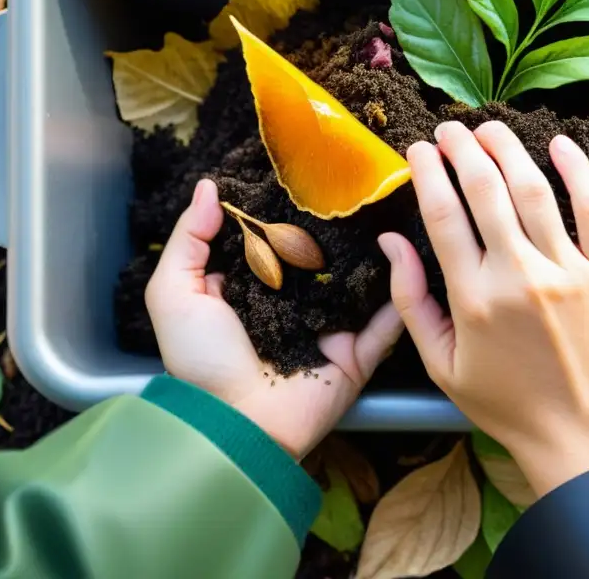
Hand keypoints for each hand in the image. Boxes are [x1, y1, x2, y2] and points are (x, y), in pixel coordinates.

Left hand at [146, 179, 402, 459]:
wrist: (236, 423)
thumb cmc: (201, 360)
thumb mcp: (175, 294)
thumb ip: (189, 239)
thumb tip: (209, 186)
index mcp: (253, 287)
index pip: (276, 238)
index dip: (288, 206)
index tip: (309, 166)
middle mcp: (295, 302)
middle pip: (324, 255)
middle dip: (340, 222)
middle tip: (362, 180)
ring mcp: (329, 327)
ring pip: (362, 282)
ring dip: (379, 251)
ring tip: (397, 207)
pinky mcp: (357, 352)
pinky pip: (387, 321)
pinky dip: (403, 291)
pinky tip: (413, 254)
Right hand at [379, 121, 588, 496]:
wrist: (588, 437)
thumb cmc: (509, 405)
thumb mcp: (443, 365)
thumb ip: (411, 301)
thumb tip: (391, 242)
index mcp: (473, 298)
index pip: (442, 214)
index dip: (428, 172)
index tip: (420, 149)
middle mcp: (519, 276)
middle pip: (485, 189)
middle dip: (462, 148)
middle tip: (450, 130)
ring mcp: (569, 272)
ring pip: (534, 190)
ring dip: (508, 149)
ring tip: (490, 128)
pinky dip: (577, 171)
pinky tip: (560, 144)